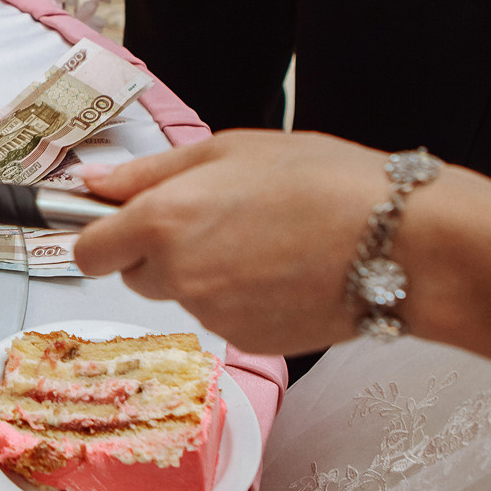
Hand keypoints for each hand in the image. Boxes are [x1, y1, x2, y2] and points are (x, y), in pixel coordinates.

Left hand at [71, 131, 484, 355]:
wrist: (402, 243)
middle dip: (158, 252)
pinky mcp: (247, 341)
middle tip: (216, 219)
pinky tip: (283, 270)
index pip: (88, 251)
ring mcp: (212, 315)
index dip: (100, 235)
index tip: (120, 222)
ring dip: (204, 273)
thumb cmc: (324, 181)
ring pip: (182, 295)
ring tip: (265, 239)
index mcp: (163, 220)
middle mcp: (178, 275)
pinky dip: (241, 298)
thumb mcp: (230, 149)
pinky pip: (222, 317)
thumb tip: (92, 184)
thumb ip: (150, 172)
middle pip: (134, 275)